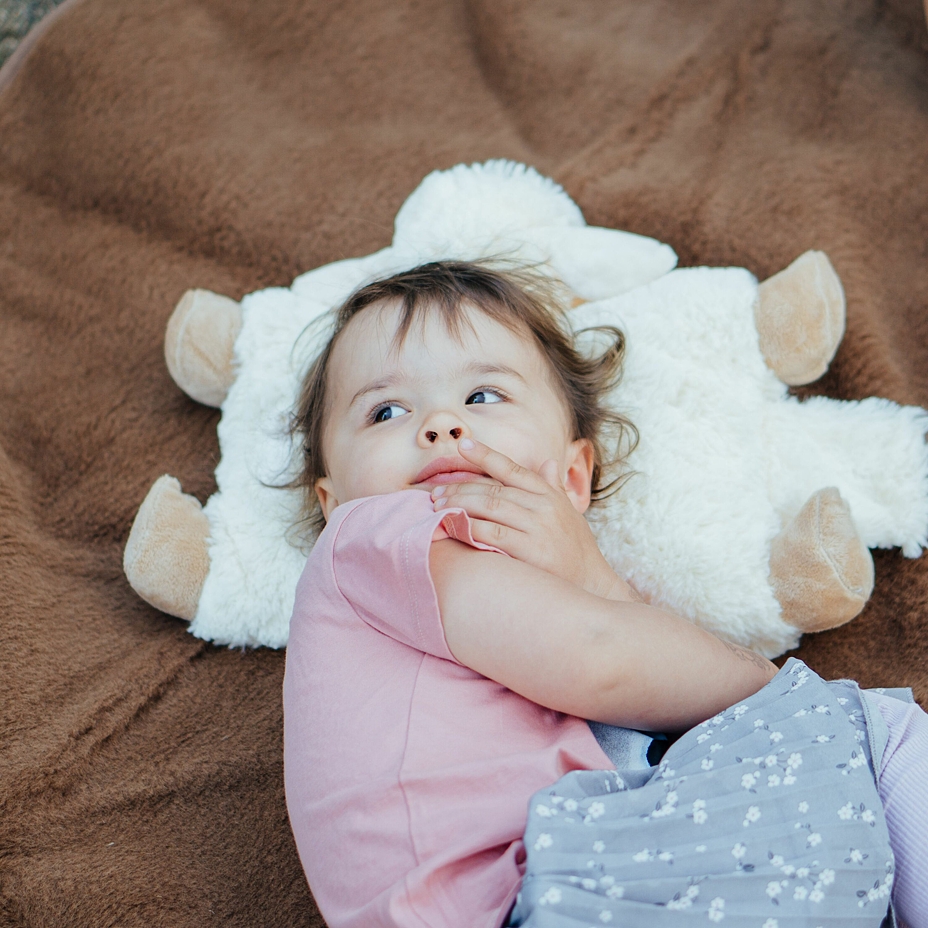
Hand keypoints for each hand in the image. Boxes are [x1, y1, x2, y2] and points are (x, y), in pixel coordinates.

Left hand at [431, 438, 634, 600]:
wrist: (592, 585)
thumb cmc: (575, 549)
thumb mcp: (568, 513)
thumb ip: (552, 487)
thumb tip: (547, 462)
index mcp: (549, 494)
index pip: (512, 469)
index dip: (486, 455)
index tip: (463, 446)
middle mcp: (543, 506)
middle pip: (493, 489)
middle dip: (460, 488)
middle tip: (436, 493)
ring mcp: (538, 528)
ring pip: (489, 508)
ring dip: (459, 505)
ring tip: (437, 507)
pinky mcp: (531, 552)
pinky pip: (491, 534)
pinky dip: (468, 528)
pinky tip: (452, 526)